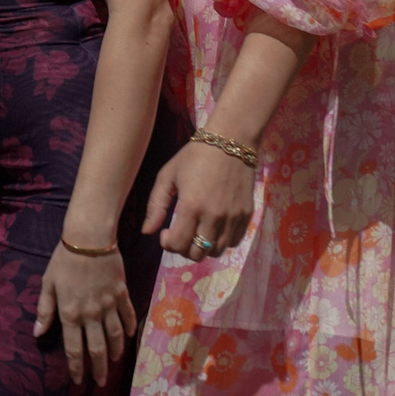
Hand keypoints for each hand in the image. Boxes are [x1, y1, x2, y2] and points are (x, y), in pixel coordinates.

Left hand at [34, 243, 136, 386]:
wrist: (89, 239)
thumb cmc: (63, 260)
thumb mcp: (47, 284)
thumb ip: (44, 310)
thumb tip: (38, 333)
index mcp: (70, 314)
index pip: (74, 349)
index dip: (76, 368)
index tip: (78, 381)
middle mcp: (91, 314)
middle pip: (97, 348)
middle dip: (99, 369)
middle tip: (101, 383)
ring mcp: (109, 305)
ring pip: (115, 336)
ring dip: (115, 352)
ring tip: (115, 362)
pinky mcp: (122, 294)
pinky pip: (128, 315)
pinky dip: (129, 327)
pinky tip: (129, 336)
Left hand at [144, 141, 257, 260]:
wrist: (231, 141)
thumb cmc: (194, 156)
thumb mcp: (168, 175)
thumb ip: (155, 205)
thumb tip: (147, 232)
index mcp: (191, 206)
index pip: (178, 244)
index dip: (167, 244)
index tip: (166, 232)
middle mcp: (214, 216)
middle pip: (197, 254)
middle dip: (184, 249)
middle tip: (181, 234)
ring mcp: (233, 217)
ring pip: (217, 252)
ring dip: (203, 248)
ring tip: (196, 232)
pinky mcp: (247, 215)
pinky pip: (233, 242)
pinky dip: (222, 241)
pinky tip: (213, 228)